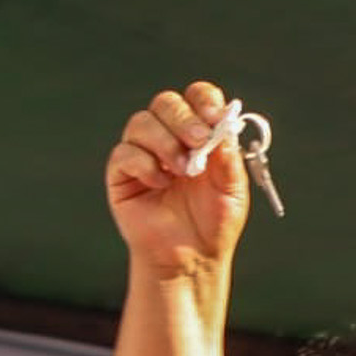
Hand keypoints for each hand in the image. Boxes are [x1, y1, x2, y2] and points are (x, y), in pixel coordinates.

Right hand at [105, 80, 251, 279]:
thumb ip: (228, 156)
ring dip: (164, 142)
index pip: (197, 97)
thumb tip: (223, 126)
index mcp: (199, 133)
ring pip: (141, 122)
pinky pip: (124, 154)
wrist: (193, 258)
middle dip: (184, 118)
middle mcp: (169, 137)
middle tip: (198, 141)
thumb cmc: (214, 223)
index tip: (215, 119)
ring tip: (182, 171)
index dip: (204, 101)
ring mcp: (143, 154)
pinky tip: (160, 184)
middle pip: (166, 103)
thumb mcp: (233, 188)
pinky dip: (144, 164)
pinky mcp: (122, 176)